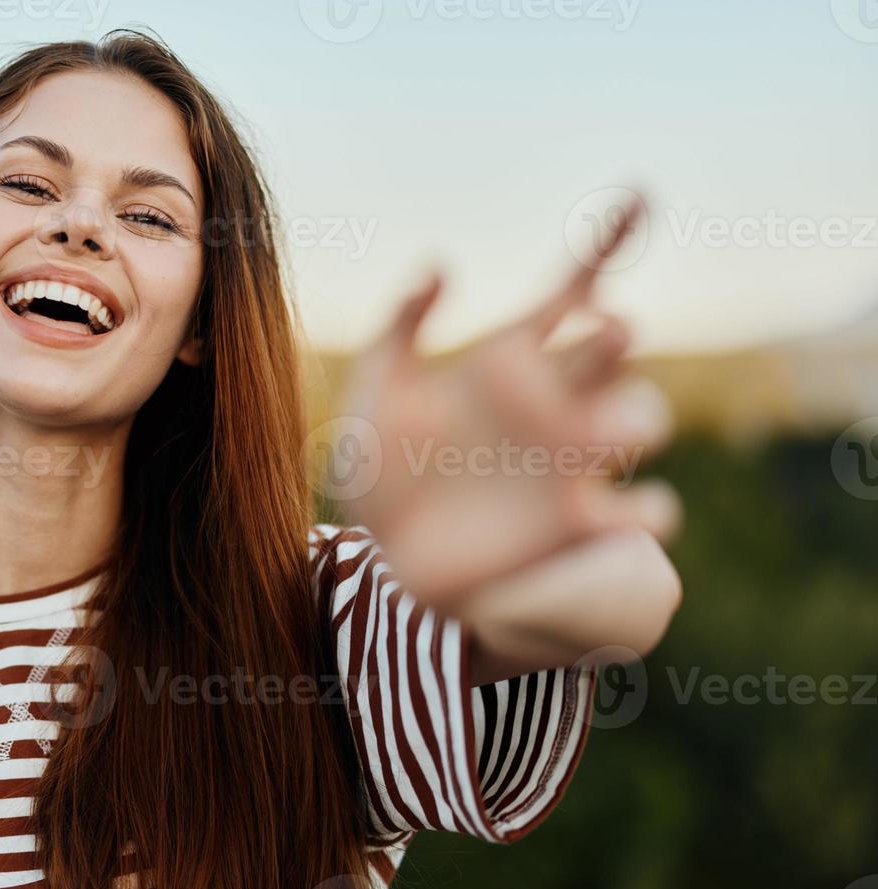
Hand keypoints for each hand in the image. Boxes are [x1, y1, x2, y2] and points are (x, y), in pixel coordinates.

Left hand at [337, 194, 680, 609]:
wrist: (386, 553)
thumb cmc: (384, 466)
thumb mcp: (378, 388)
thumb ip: (401, 324)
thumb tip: (441, 262)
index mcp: (508, 362)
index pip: (569, 292)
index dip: (605, 242)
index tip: (636, 195)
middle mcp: (552, 403)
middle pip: (606, 353)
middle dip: (611, 339)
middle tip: (602, 333)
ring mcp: (570, 462)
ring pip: (640, 419)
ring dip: (636, 414)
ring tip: (603, 432)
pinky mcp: (575, 522)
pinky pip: (639, 516)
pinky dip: (651, 511)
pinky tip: (642, 506)